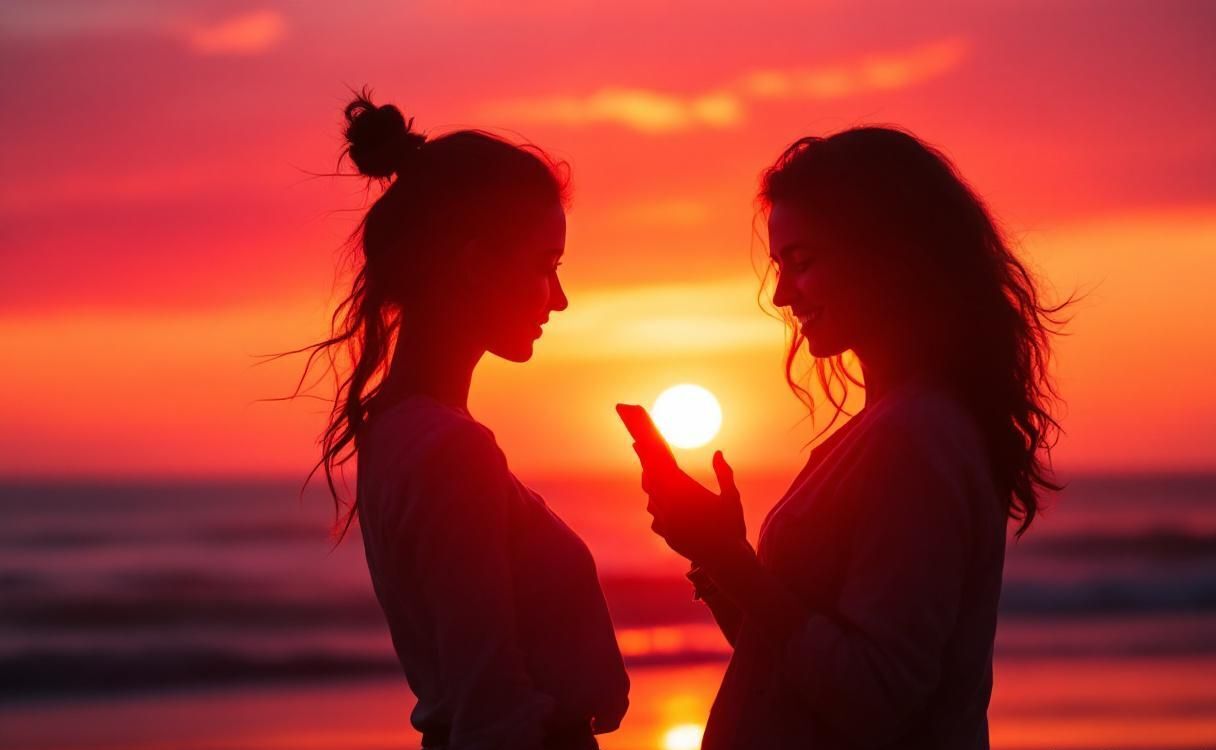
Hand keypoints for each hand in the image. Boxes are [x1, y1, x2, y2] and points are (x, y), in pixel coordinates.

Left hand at [632, 443, 745, 565]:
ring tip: (650, 473)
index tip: (639, 443)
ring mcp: (668, 525)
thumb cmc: (732, 526)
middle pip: (651, 482)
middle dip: (646, 465)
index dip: (648, 455)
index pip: (660, 469)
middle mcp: (672, 509)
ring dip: (650, 486)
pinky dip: (656, 508)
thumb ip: (724, 474)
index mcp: (686, 495)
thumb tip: (718, 453)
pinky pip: (656, 520)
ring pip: (651, 501)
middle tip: (640, 450)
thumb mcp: (731, 497)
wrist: (727, 561)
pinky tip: (657, 503)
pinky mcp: (669, 537)